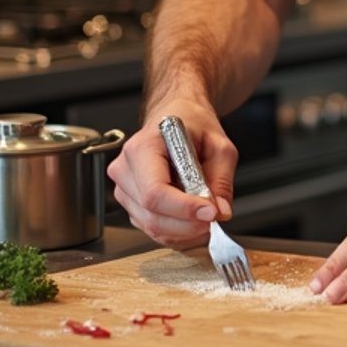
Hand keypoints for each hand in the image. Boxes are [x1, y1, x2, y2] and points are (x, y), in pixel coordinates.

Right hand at [107, 100, 237, 247]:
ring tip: (207, 219)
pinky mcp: (130, 202)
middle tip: (215, 219)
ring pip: (151, 226)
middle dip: (188, 224)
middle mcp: (126, 169)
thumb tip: (220, 211)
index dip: (183, 208)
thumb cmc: (193, 124)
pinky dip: (176, 232)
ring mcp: (124, 187)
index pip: (155, 192)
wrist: (177, 115)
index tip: (210, 212)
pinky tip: (193, 221)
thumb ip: (222, 179)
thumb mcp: (219, 145)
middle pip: (152, 214)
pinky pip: (151, 227)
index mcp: (143, 147)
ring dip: (184, 231)